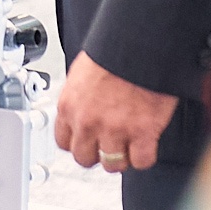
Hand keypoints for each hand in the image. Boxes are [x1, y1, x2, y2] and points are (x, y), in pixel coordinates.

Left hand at [55, 53, 178, 171]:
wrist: (141, 45)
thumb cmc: (115, 51)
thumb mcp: (83, 73)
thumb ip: (80, 98)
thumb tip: (84, 108)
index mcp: (69, 105)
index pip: (63, 142)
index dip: (78, 143)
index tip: (87, 142)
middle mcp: (87, 121)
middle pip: (85, 159)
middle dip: (98, 154)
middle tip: (109, 145)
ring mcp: (114, 129)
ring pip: (113, 164)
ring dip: (122, 157)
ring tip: (130, 144)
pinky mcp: (142, 133)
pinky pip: (141, 161)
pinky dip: (145, 156)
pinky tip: (147, 144)